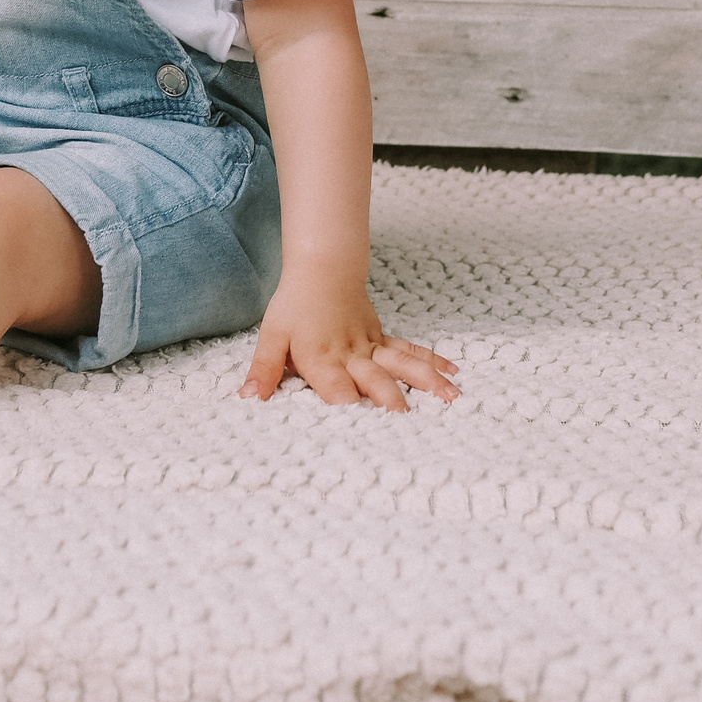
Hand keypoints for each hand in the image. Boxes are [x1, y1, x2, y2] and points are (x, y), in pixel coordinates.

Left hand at [238, 271, 458, 411]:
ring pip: (403, 364)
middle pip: (377, 381)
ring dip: (427, 381)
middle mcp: (352, 355)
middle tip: (410, 426)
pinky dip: (432, 360)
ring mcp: (372, 346)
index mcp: (323, 359)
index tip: (364, 433)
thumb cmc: (294, 306)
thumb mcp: (271, 337)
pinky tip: (453, 373)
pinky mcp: (383, 339)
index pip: (338, 391)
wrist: (321, 269)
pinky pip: (410, 350)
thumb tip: (248, 399)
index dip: (350, 411)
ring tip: (452, 399)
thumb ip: (263, 370)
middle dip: (393, 403)